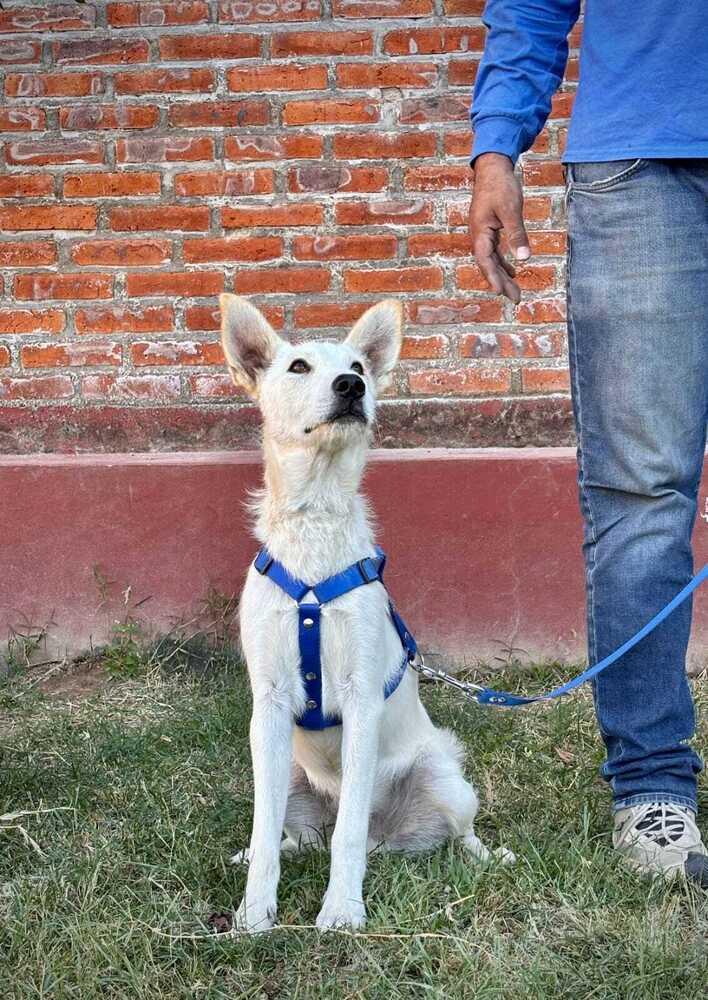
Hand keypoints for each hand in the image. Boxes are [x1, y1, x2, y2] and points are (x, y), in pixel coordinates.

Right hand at [468, 152, 530, 303]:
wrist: (492, 167)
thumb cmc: (501, 186)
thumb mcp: (511, 210)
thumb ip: (517, 234)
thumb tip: (524, 259)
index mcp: (480, 232)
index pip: (485, 261)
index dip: (492, 277)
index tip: (500, 292)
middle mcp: (479, 236)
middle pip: (489, 265)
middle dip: (502, 282)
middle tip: (516, 299)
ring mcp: (483, 233)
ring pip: (492, 260)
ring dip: (503, 276)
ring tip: (514, 291)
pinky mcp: (489, 229)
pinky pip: (495, 252)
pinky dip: (503, 263)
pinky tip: (512, 271)